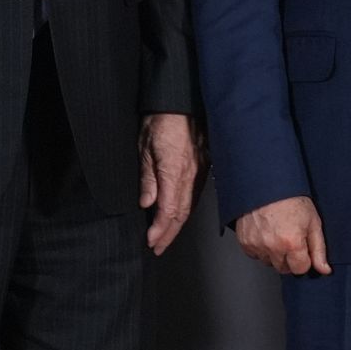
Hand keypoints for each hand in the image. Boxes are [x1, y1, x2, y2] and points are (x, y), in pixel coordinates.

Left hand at [138, 113, 204, 254]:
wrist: (184, 101)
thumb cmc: (162, 120)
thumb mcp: (145, 148)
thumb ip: (147, 178)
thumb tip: (146, 203)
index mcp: (174, 172)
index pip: (168, 210)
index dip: (160, 230)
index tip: (151, 242)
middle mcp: (191, 175)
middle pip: (182, 213)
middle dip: (169, 234)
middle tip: (158, 248)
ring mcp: (201, 171)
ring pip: (191, 205)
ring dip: (178, 224)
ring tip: (167, 237)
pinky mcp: (205, 166)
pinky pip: (196, 194)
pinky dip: (187, 209)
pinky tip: (181, 214)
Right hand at [235, 195, 330, 275]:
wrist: (269, 186)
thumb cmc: (292, 200)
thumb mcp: (313, 222)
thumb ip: (319, 249)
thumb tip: (324, 269)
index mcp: (291, 243)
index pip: (300, 269)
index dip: (304, 260)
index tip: (303, 248)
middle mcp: (272, 247)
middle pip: (284, 269)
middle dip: (290, 259)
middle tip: (291, 239)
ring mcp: (256, 245)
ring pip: (269, 262)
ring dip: (275, 254)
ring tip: (278, 234)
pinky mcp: (245, 242)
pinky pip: (255, 255)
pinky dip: (261, 248)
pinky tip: (267, 234)